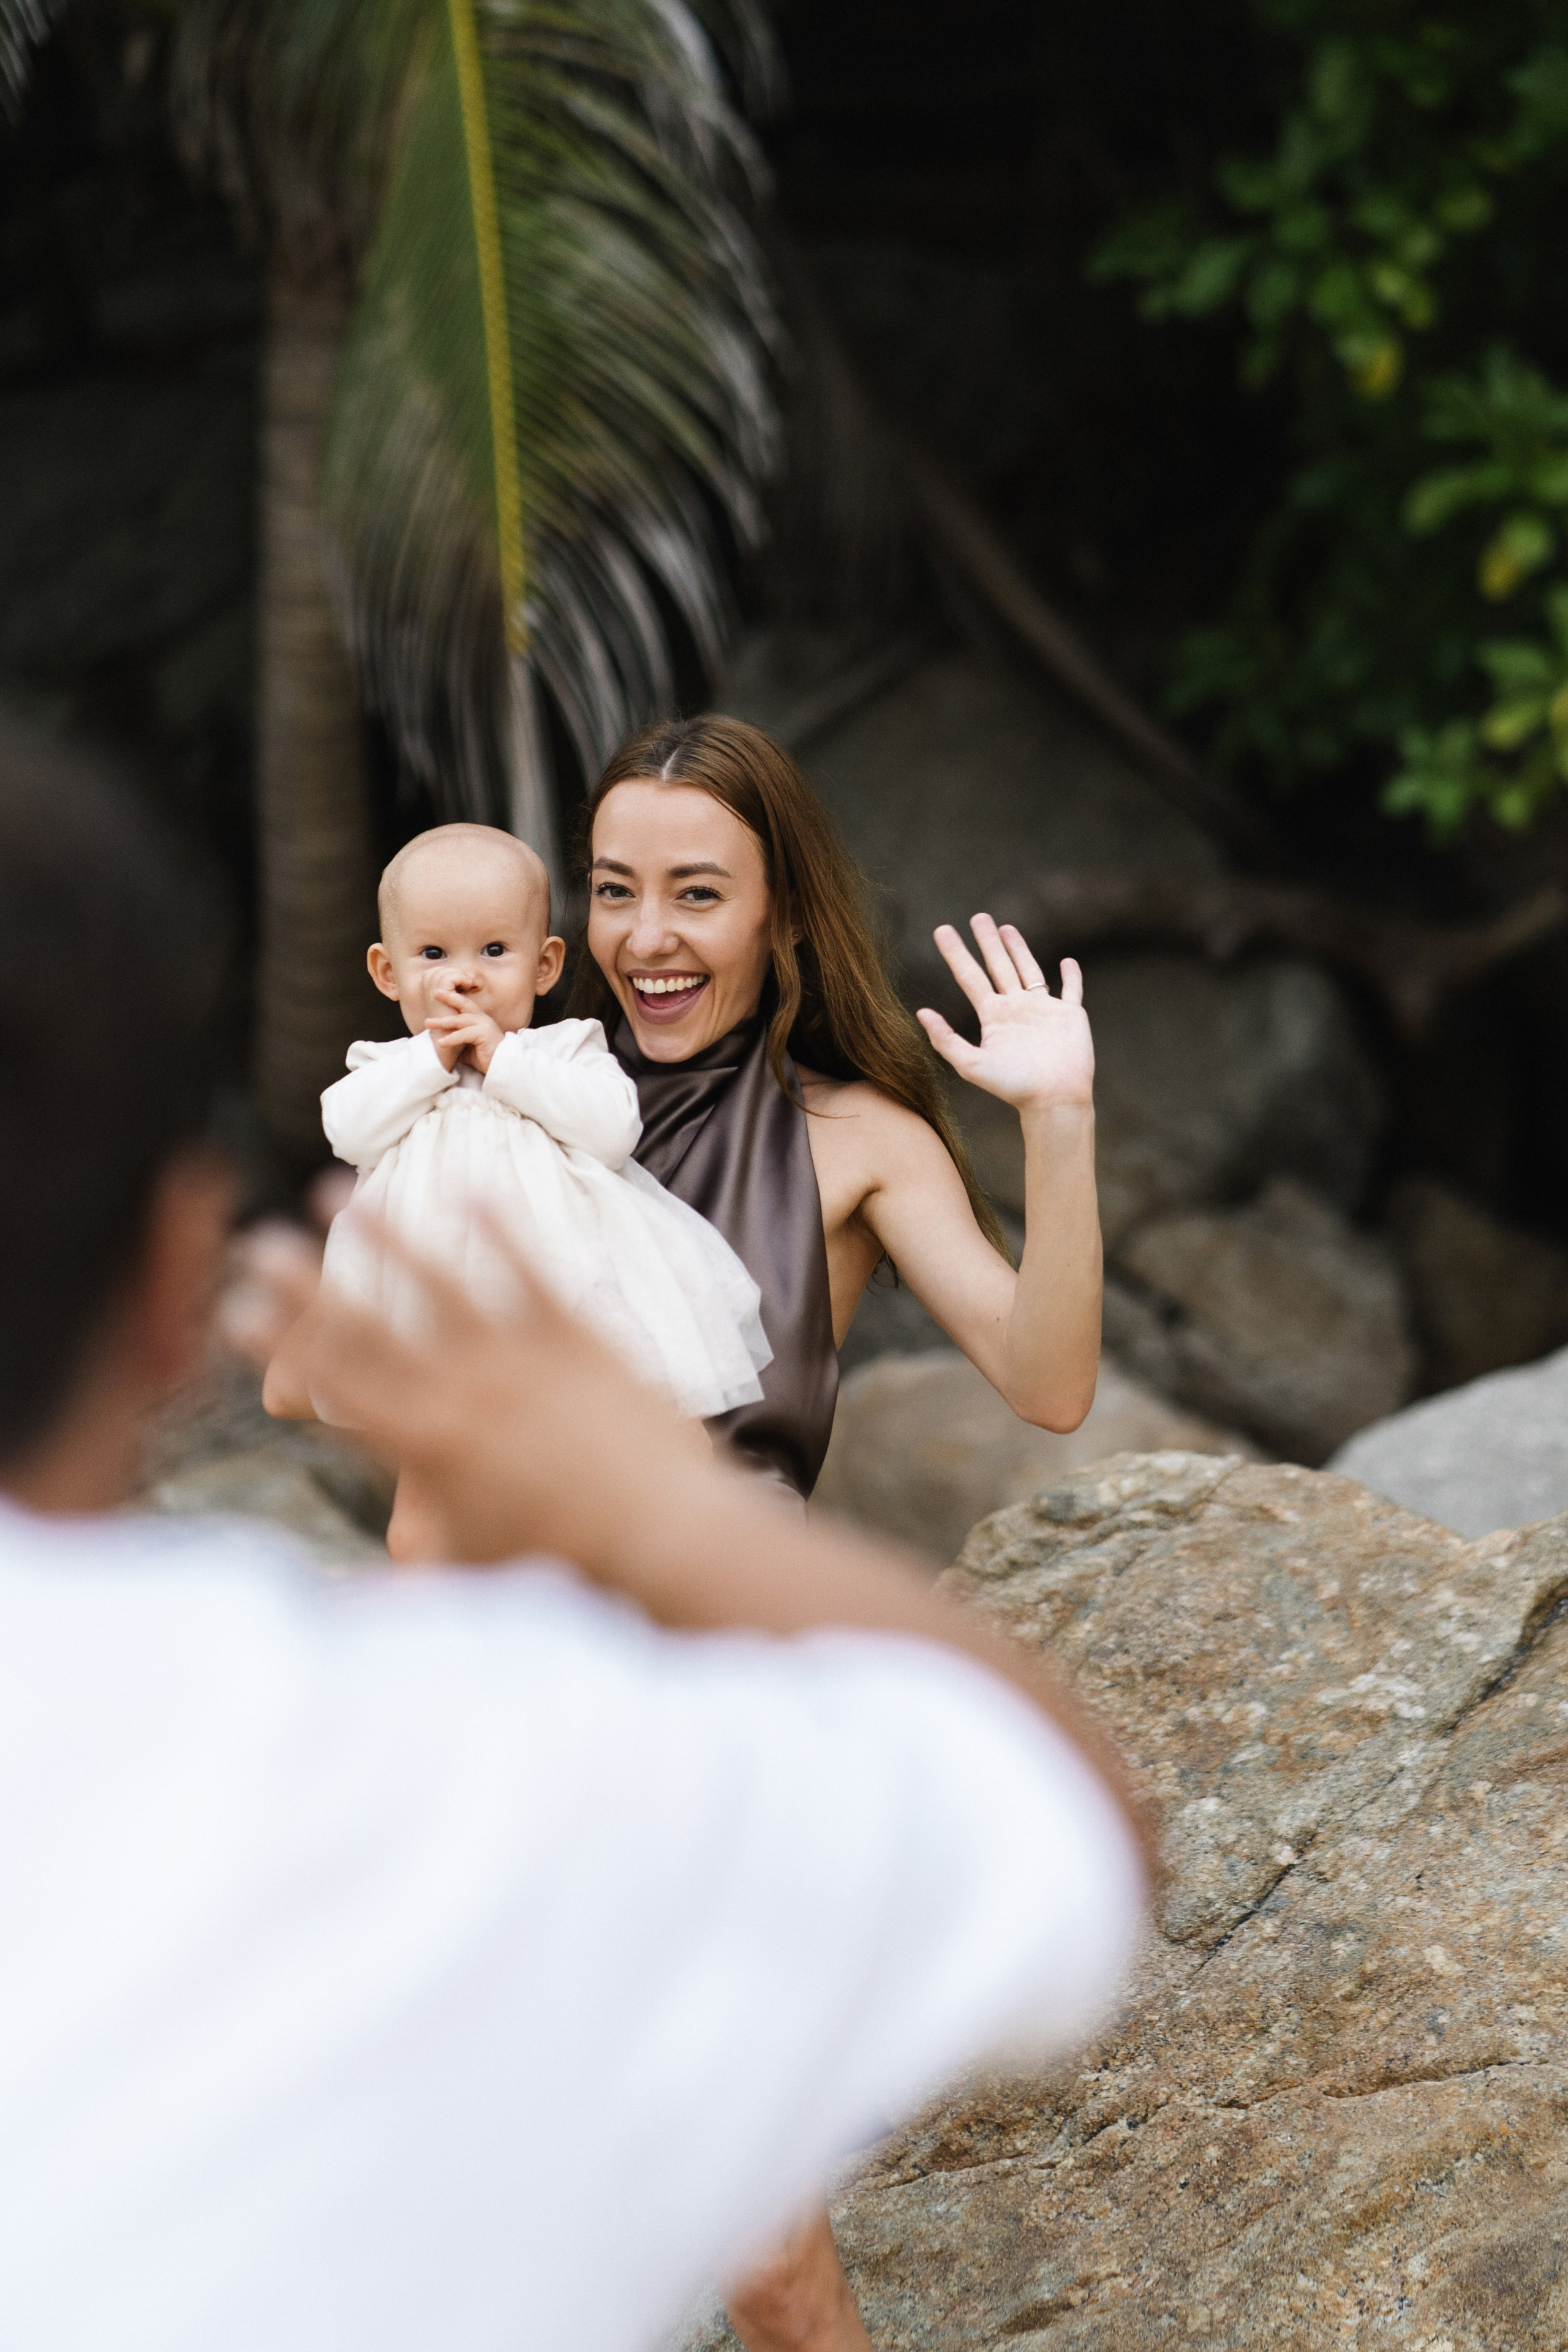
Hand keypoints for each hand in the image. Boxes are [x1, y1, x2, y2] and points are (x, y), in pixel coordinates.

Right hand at [231, 1206, 698, 1574]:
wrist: (664, 1538)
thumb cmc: (567, 1567)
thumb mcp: (468, 1572)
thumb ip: (397, 1570)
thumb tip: (334, 1596)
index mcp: (426, 1449)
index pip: (336, 1386)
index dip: (280, 1344)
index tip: (234, 1307)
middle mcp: (462, 1391)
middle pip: (366, 1328)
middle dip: (304, 1282)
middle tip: (257, 1242)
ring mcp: (520, 1357)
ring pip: (439, 1282)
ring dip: (386, 1237)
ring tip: (342, 1194)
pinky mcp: (578, 1337)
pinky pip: (530, 1270)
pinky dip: (497, 1228)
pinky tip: (466, 1187)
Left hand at [425, 985, 505, 1073]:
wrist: (502, 1067)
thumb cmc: (486, 1058)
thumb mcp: (467, 1047)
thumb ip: (457, 1041)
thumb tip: (439, 1041)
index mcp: (479, 1019)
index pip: (464, 1005)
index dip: (452, 997)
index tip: (438, 992)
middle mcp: (482, 1019)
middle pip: (463, 1005)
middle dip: (449, 998)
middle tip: (435, 992)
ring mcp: (484, 1026)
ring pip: (460, 1020)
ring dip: (443, 1022)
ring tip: (427, 1023)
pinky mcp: (484, 1035)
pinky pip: (464, 1035)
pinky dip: (451, 1038)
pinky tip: (440, 1043)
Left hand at [917, 916, 1093, 1114]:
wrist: (1053, 1100)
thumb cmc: (1013, 1087)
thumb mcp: (972, 1065)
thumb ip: (946, 1040)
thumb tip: (920, 1012)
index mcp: (993, 1017)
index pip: (970, 977)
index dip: (956, 953)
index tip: (942, 930)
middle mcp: (1016, 1009)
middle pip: (998, 966)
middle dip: (988, 942)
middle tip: (978, 917)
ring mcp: (1044, 1010)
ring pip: (1029, 970)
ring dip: (1019, 949)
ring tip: (1006, 928)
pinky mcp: (1070, 1015)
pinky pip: (1072, 990)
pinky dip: (1071, 976)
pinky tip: (1067, 962)